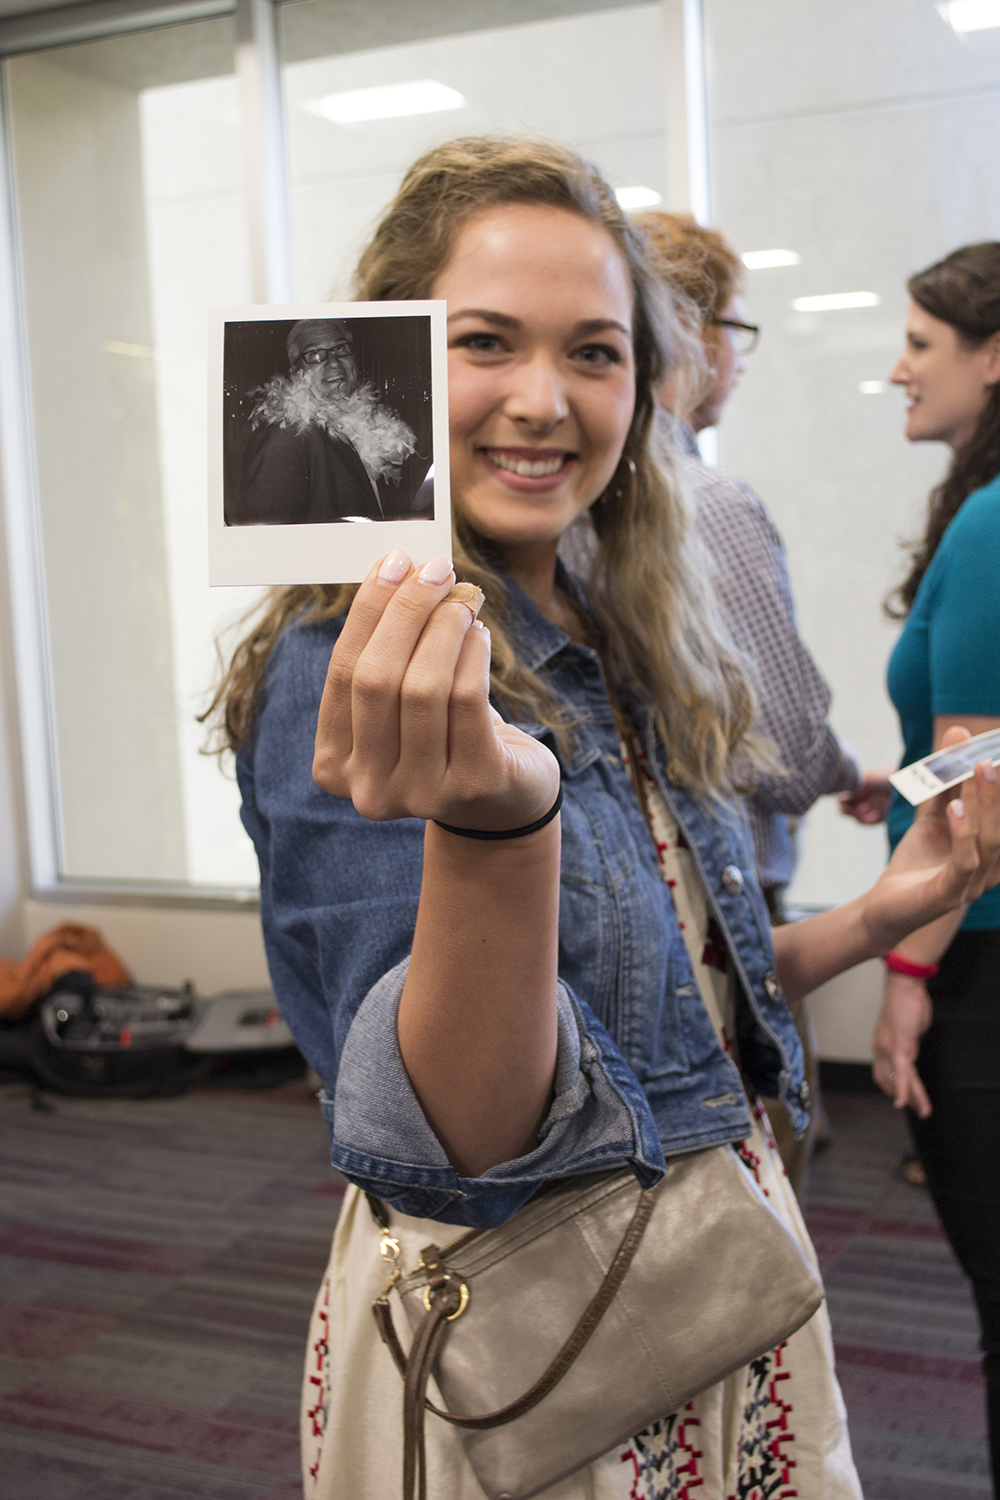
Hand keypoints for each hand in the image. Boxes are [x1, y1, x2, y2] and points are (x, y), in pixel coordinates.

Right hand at [312, 552, 560, 830]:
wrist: (502, 801)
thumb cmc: (444, 736)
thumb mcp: (402, 700)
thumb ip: (387, 651)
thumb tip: (397, 569)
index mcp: (333, 765)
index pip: (342, 672)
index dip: (368, 612)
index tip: (393, 562)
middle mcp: (368, 790)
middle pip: (377, 678)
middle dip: (406, 612)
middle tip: (435, 570)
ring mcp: (419, 795)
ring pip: (423, 688)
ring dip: (445, 628)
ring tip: (463, 600)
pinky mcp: (473, 786)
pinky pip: (467, 701)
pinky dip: (473, 654)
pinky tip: (479, 633)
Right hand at [838, 768, 893, 824]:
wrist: (910, 784)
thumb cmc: (888, 777)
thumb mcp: (868, 778)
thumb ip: (853, 785)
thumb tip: (836, 795)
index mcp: (861, 784)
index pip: (844, 794)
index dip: (841, 799)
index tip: (842, 800)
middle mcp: (865, 795)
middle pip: (847, 807)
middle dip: (846, 809)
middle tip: (847, 809)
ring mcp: (873, 806)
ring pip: (857, 816)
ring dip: (858, 815)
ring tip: (864, 809)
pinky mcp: (881, 815)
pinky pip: (868, 821)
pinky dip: (868, 820)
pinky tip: (873, 815)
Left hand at [860, 730, 999, 950]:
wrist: (884, 906)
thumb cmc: (916, 862)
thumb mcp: (931, 815)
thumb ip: (945, 782)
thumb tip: (958, 733)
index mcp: (990, 851)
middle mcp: (990, 869)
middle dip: (999, 791)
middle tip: (991, 757)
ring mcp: (972, 884)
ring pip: (990, 842)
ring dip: (986, 804)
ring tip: (978, 771)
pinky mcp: (949, 895)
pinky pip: (965, 862)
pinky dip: (962, 833)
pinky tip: (955, 808)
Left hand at [872, 970, 931, 1116]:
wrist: (904, 987)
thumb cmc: (906, 1002)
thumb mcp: (907, 1027)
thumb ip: (908, 1041)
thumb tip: (912, 1048)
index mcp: (882, 1044)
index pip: (883, 1071)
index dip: (890, 1084)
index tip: (899, 1095)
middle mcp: (881, 1049)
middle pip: (888, 1079)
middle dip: (900, 1095)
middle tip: (912, 1109)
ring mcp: (889, 1050)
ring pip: (901, 1080)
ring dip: (912, 1099)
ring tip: (922, 1113)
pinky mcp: (901, 1048)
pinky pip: (903, 1074)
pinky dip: (905, 1091)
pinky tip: (906, 1104)